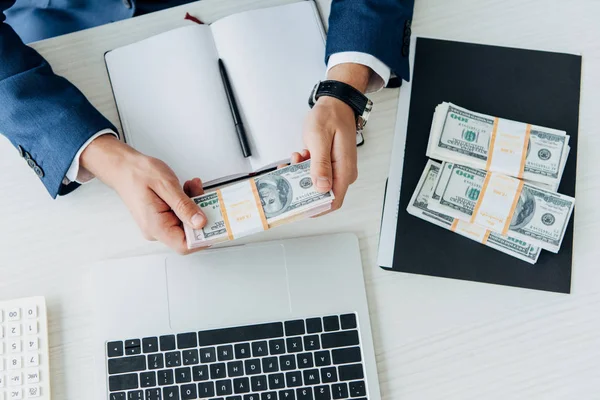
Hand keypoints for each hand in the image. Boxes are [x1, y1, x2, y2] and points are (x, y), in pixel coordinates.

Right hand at [80, 135, 206, 253]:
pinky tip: (187, 189)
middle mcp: (157, 229)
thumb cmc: (137, 173)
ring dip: (195, 205)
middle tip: (205, 195)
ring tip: (193, 187)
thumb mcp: (166, 186)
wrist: (122, 166)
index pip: (185, 245)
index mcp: (156, 226)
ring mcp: (159, 224)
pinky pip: (181, 215)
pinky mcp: (162, 217)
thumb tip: (201, 222)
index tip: (217, 224)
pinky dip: (187, 202)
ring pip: (187, 222)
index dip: (204, 237)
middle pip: (189, 233)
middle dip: (201, 214)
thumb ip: (184, 206)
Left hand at [301, 63, 371, 211]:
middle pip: (322, 194)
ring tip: (295, 159)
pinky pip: (315, 173)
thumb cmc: (331, 116)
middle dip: (303, 188)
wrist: (336, 103)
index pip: (334, 201)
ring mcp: (337, 168)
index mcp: (344, 170)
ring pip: (316, 183)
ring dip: (301, 175)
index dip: (316, 208)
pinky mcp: (330, 164)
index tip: (297, 207)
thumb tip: (321, 187)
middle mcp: (343, 172)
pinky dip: (304, 167)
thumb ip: (320, 164)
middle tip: (289, 175)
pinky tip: (300, 155)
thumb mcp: (320, 139)